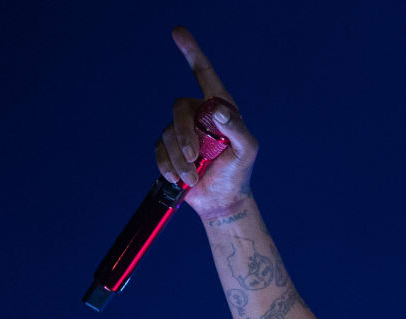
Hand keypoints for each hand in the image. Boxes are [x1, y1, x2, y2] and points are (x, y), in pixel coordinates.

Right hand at [154, 26, 258, 218]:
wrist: (222, 200)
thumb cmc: (238, 172)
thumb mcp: (246, 150)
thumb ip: (236, 128)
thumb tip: (217, 110)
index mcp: (219, 108)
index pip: (203, 74)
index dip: (191, 52)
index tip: (178, 31)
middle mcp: (198, 114)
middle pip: (179, 108)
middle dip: (184, 135)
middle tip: (195, 158)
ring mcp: (181, 131)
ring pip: (167, 133)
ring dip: (180, 159)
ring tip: (194, 177)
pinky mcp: (168, 149)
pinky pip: (159, 151)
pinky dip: (169, 167)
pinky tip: (181, 179)